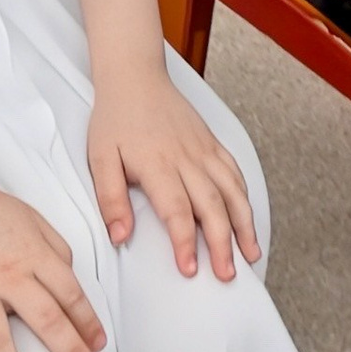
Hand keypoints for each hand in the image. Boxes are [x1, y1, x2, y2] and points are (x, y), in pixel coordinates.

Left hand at [87, 62, 259, 283]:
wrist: (136, 77)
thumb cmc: (115, 118)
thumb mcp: (100, 158)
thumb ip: (110, 198)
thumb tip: (120, 236)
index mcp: (157, 164)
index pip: (176, 210)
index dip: (185, 242)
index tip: (189, 270)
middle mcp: (187, 158)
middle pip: (212, 205)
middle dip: (222, 243)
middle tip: (227, 275)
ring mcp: (204, 149)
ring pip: (231, 190)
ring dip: (243, 224)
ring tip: (251, 254)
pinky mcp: (212, 143)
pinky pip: (234, 171)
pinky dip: (245, 196)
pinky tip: (248, 217)